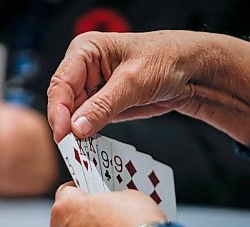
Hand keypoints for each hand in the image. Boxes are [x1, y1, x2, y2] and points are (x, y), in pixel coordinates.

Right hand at [47, 30, 249, 144]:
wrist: (191, 71)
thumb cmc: (166, 60)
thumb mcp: (132, 82)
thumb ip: (102, 106)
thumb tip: (77, 129)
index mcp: (85, 51)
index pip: (61, 83)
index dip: (58, 111)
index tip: (63, 135)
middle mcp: (84, 69)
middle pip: (63, 102)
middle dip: (66, 124)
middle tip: (71, 148)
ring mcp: (93, 88)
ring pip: (73, 115)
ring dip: (77, 133)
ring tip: (81, 151)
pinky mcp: (102, 104)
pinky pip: (88, 122)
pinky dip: (88, 135)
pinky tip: (90, 146)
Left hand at [50, 182, 166, 226]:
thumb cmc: (134, 224)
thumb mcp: (127, 196)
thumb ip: (111, 199)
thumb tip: (114, 204)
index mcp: (65, 207)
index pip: (67, 191)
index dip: (83, 190)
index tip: (93, 191)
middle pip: (68, 219)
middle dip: (84, 215)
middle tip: (105, 213)